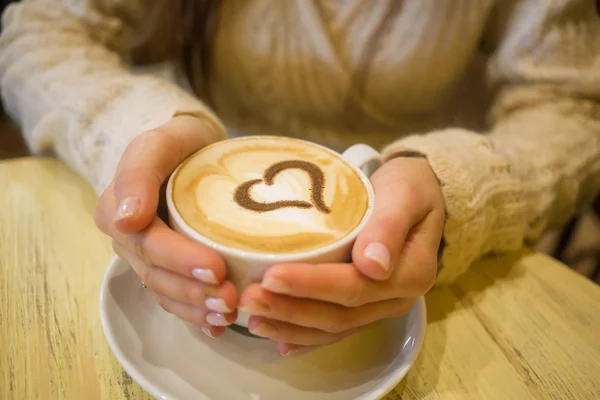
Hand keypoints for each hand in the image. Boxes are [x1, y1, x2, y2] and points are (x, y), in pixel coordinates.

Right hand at [94, 115, 237, 337]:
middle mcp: (128, 242)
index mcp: (117, 213)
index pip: (149, 244)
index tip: (214, 269)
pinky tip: (217, 327)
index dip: (181, 261)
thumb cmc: (175, 143)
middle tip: (230, 298)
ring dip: (195, 309)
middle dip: (193, 293)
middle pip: (158, 275)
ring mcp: (147, 258)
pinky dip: (194, 315)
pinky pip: (175, 297)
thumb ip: (137, 174)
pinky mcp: (168, 267)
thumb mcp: (156, 143)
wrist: (190, 148)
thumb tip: (126, 221)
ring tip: (228, 315)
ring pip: (165, 292)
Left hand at [239, 156, 443, 354]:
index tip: (271, 277)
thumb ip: (389, 226)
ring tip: (253, 320)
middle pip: (339, 314)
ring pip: (333, 326)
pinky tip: (278, 340)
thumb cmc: (409, 187)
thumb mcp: (404, 194)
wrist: (419, 192)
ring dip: (291, 326)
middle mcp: (396, 299)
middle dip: (291, 310)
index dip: (311, 286)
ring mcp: (380, 306)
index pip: (354, 287)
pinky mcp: (367, 305)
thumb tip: (373, 266)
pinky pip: (336, 328)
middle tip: (249, 300)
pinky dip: (306, 336)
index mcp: (410, 274)